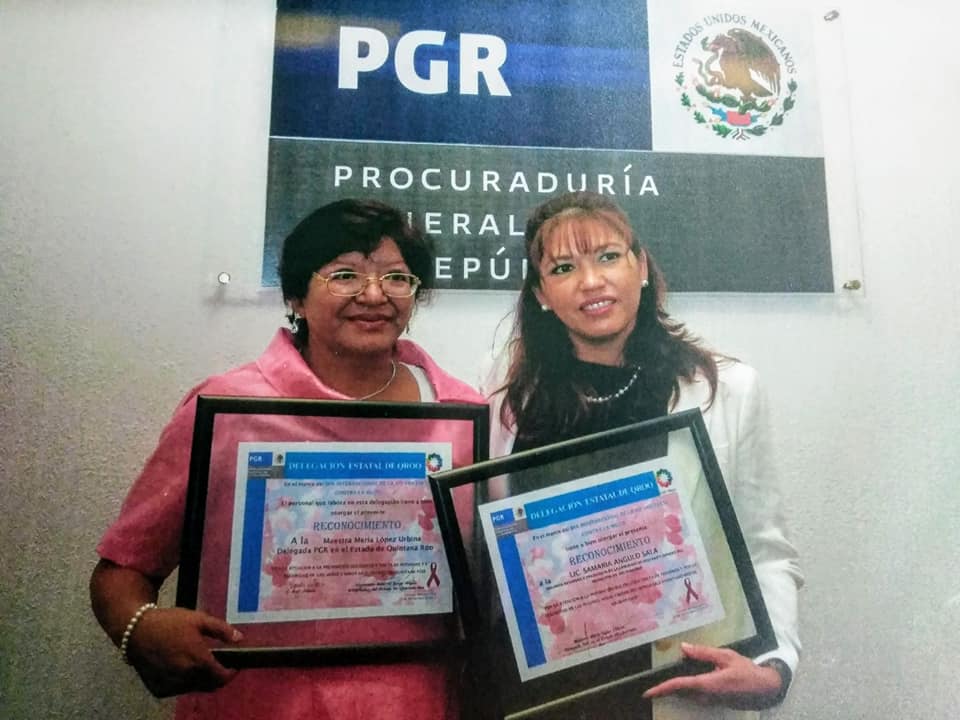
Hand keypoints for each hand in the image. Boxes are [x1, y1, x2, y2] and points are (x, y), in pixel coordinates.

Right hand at [125, 607, 241, 697]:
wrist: (136, 630)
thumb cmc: (169, 622)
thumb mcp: (199, 619)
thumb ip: (222, 630)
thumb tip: (240, 639)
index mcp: (198, 660)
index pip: (222, 677)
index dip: (231, 673)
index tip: (234, 666)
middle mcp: (185, 676)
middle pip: (210, 685)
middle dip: (217, 676)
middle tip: (217, 663)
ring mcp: (171, 684)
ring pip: (194, 688)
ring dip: (200, 679)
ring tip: (197, 662)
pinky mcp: (158, 689)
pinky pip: (178, 690)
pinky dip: (184, 683)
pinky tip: (181, 668)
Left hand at [642, 643, 783, 709]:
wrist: (765, 689)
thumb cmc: (747, 671)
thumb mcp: (725, 656)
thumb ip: (703, 653)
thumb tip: (683, 648)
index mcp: (708, 684)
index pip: (680, 686)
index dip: (662, 689)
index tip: (648, 692)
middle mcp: (706, 696)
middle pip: (680, 691)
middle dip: (667, 686)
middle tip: (654, 680)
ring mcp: (711, 701)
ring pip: (687, 694)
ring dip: (677, 686)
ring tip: (669, 675)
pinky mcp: (714, 702)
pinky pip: (695, 695)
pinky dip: (687, 687)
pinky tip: (687, 676)